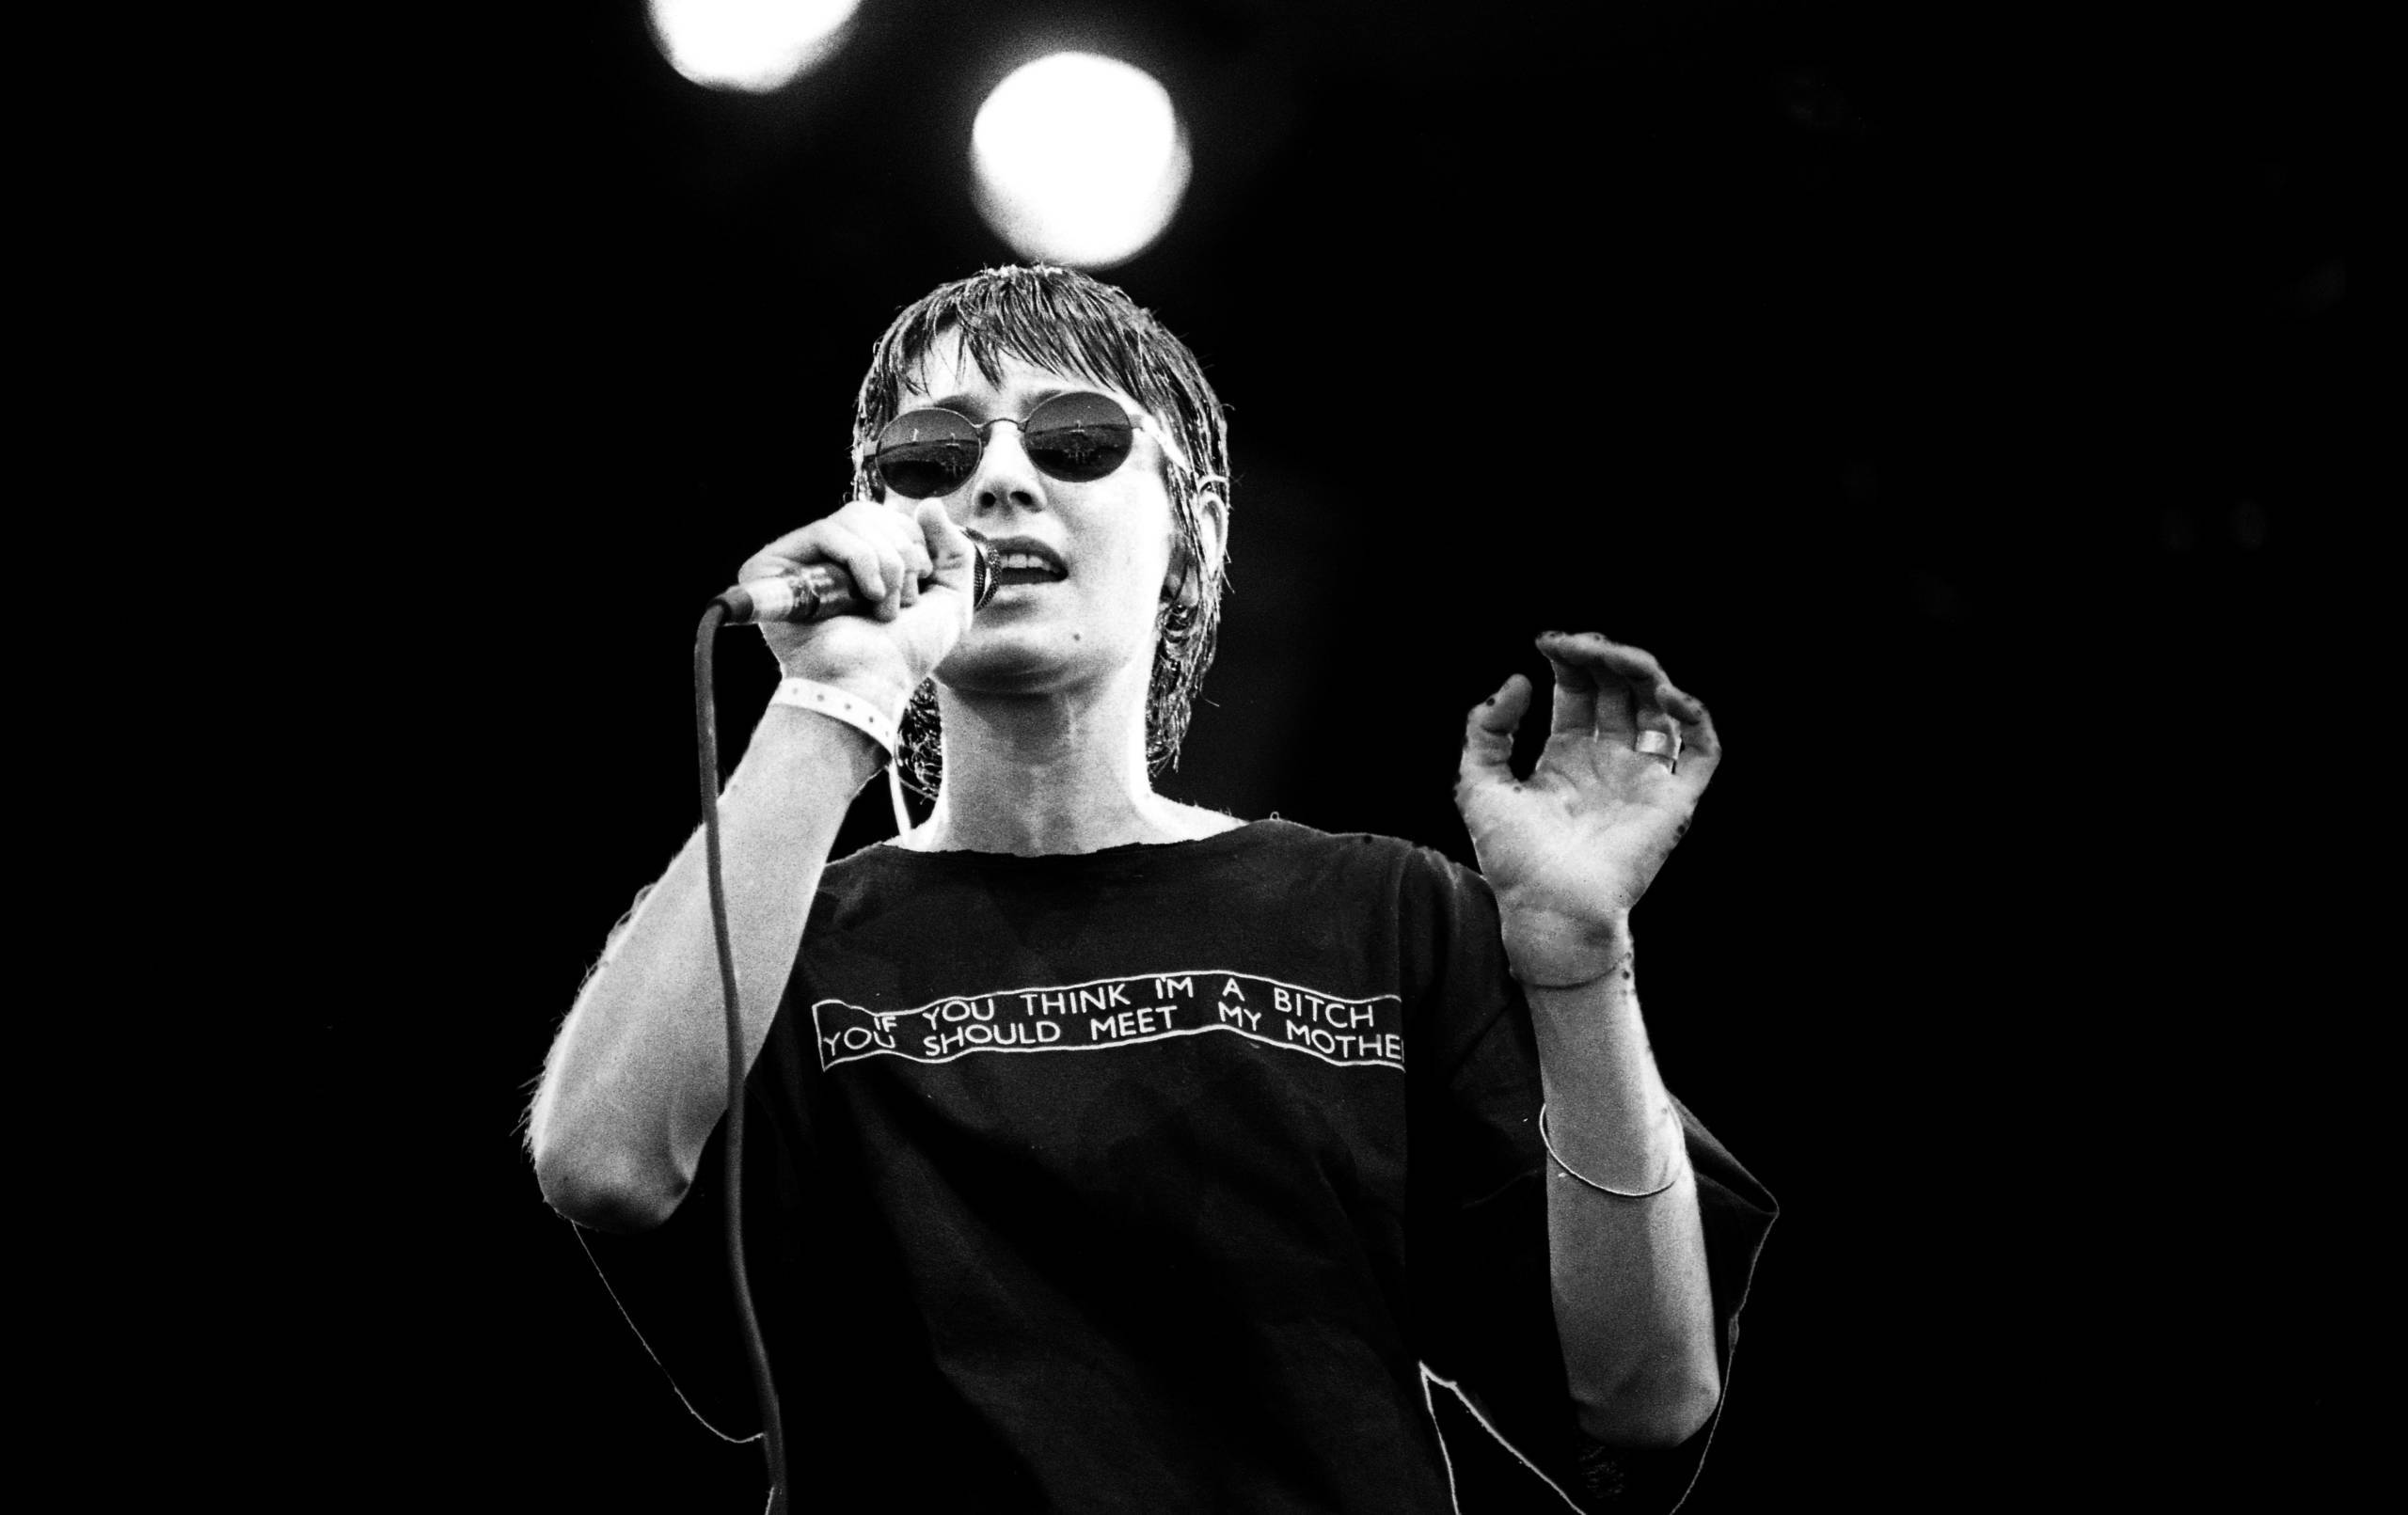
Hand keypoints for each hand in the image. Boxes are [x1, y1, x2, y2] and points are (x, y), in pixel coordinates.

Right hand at [736, 498, 978, 707]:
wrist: (872, 681)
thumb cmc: (905, 654)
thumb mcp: (950, 600)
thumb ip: (953, 549)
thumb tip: (928, 504)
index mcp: (863, 563)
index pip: (890, 519)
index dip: (914, 545)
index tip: (917, 590)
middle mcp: (829, 559)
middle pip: (874, 513)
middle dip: (903, 556)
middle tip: (900, 602)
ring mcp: (800, 560)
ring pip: (854, 518)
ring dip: (885, 565)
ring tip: (881, 606)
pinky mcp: (773, 564)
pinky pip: (827, 531)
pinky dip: (860, 560)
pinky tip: (865, 595)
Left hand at [1455, 631, 1723, 986]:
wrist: (1546, 907)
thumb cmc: (1511, 857)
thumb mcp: (1479, 782)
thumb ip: (1486, 728)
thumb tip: (1518, 680)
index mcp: (1568, 755)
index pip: (1580, 688)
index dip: (1570, 658)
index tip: (1546, 641)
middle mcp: (1610, 760)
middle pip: (1621, 688)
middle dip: (1604, 656)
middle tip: (1580, 643)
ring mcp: (1643, 778)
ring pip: (1660, 706)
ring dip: (1644, 671)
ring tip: (1616, 656)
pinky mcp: (1674, 800)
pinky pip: (1701, 750)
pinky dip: (1694, 716)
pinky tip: (1665, 695)